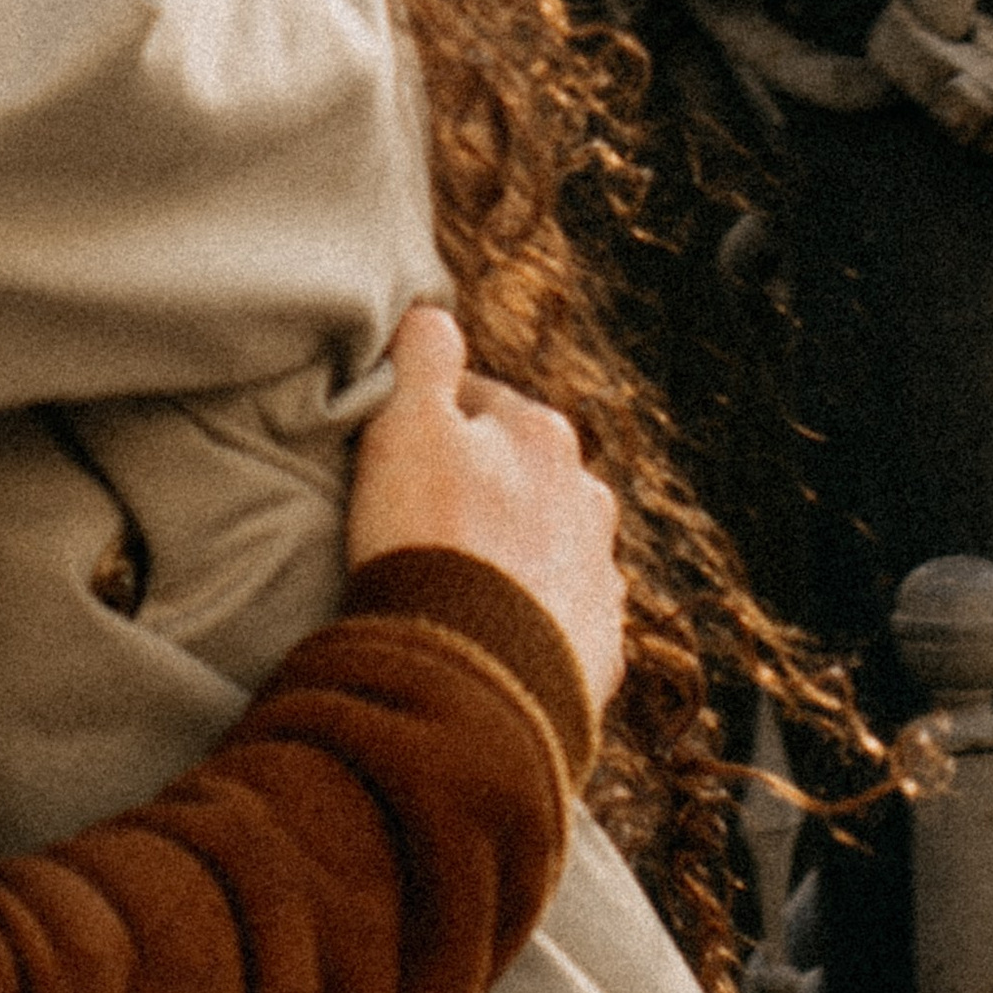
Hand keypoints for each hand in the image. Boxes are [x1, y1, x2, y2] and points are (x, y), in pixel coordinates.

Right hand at [347, 306, 625, 716]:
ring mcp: (599, 577)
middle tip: (420, 523)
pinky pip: (560, 619)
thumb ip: (423, 354)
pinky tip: (489, 637)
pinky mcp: (600, 648)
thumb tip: (433, 313)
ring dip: (511, 554)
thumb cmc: (431, 542)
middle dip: (481, 487)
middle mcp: (588, 499)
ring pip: (548, 545)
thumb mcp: (408, 426)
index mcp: (543, 436)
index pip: (479, 404)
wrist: (474, 679)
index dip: (428, 424)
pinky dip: (530, 620)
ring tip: (456, 586)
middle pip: (521, 475)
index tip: (393, 455)